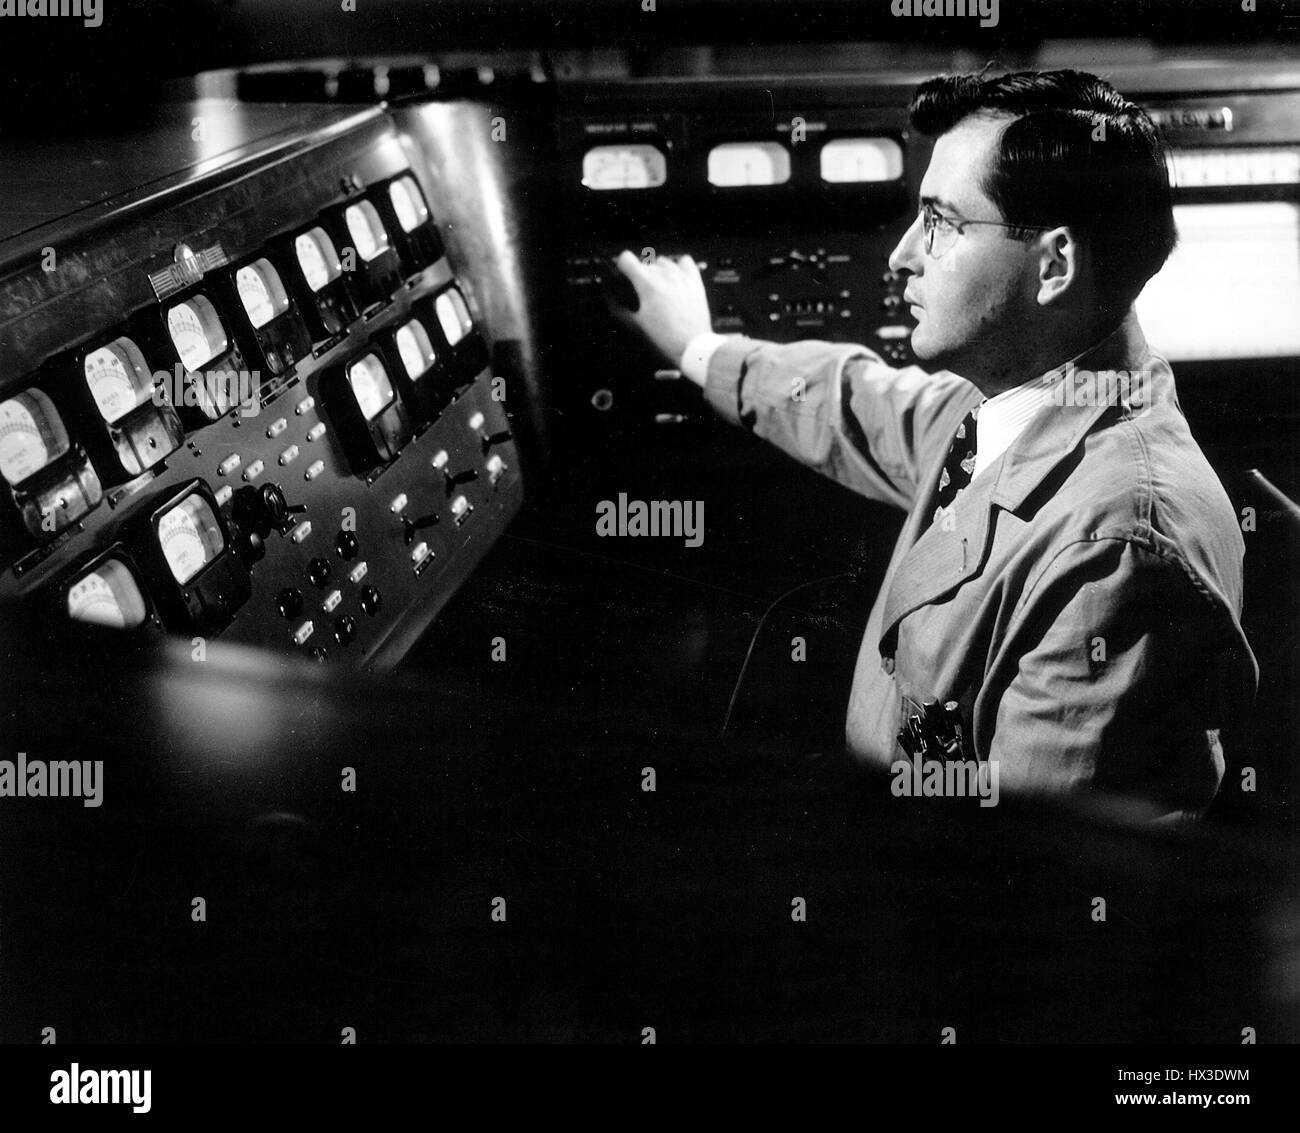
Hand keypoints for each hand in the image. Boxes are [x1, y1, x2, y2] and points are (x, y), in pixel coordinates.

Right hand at [609, 250, 713, 365]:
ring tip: (661, 288)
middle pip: (644, 263)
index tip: (624, 274)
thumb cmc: (665, 337)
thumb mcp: (637, 325)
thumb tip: (609, 298)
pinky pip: (684, 261)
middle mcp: (664, 276)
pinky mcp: (695, 280)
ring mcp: (681, 276)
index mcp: (648, 285)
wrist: (692, 345)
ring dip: (658, 271)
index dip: (622, 266)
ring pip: (663, 261)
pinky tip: (676, 278)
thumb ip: (619, 309)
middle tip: (644, 293)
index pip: (626, 258)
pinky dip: (679, 266)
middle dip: (641, 275)